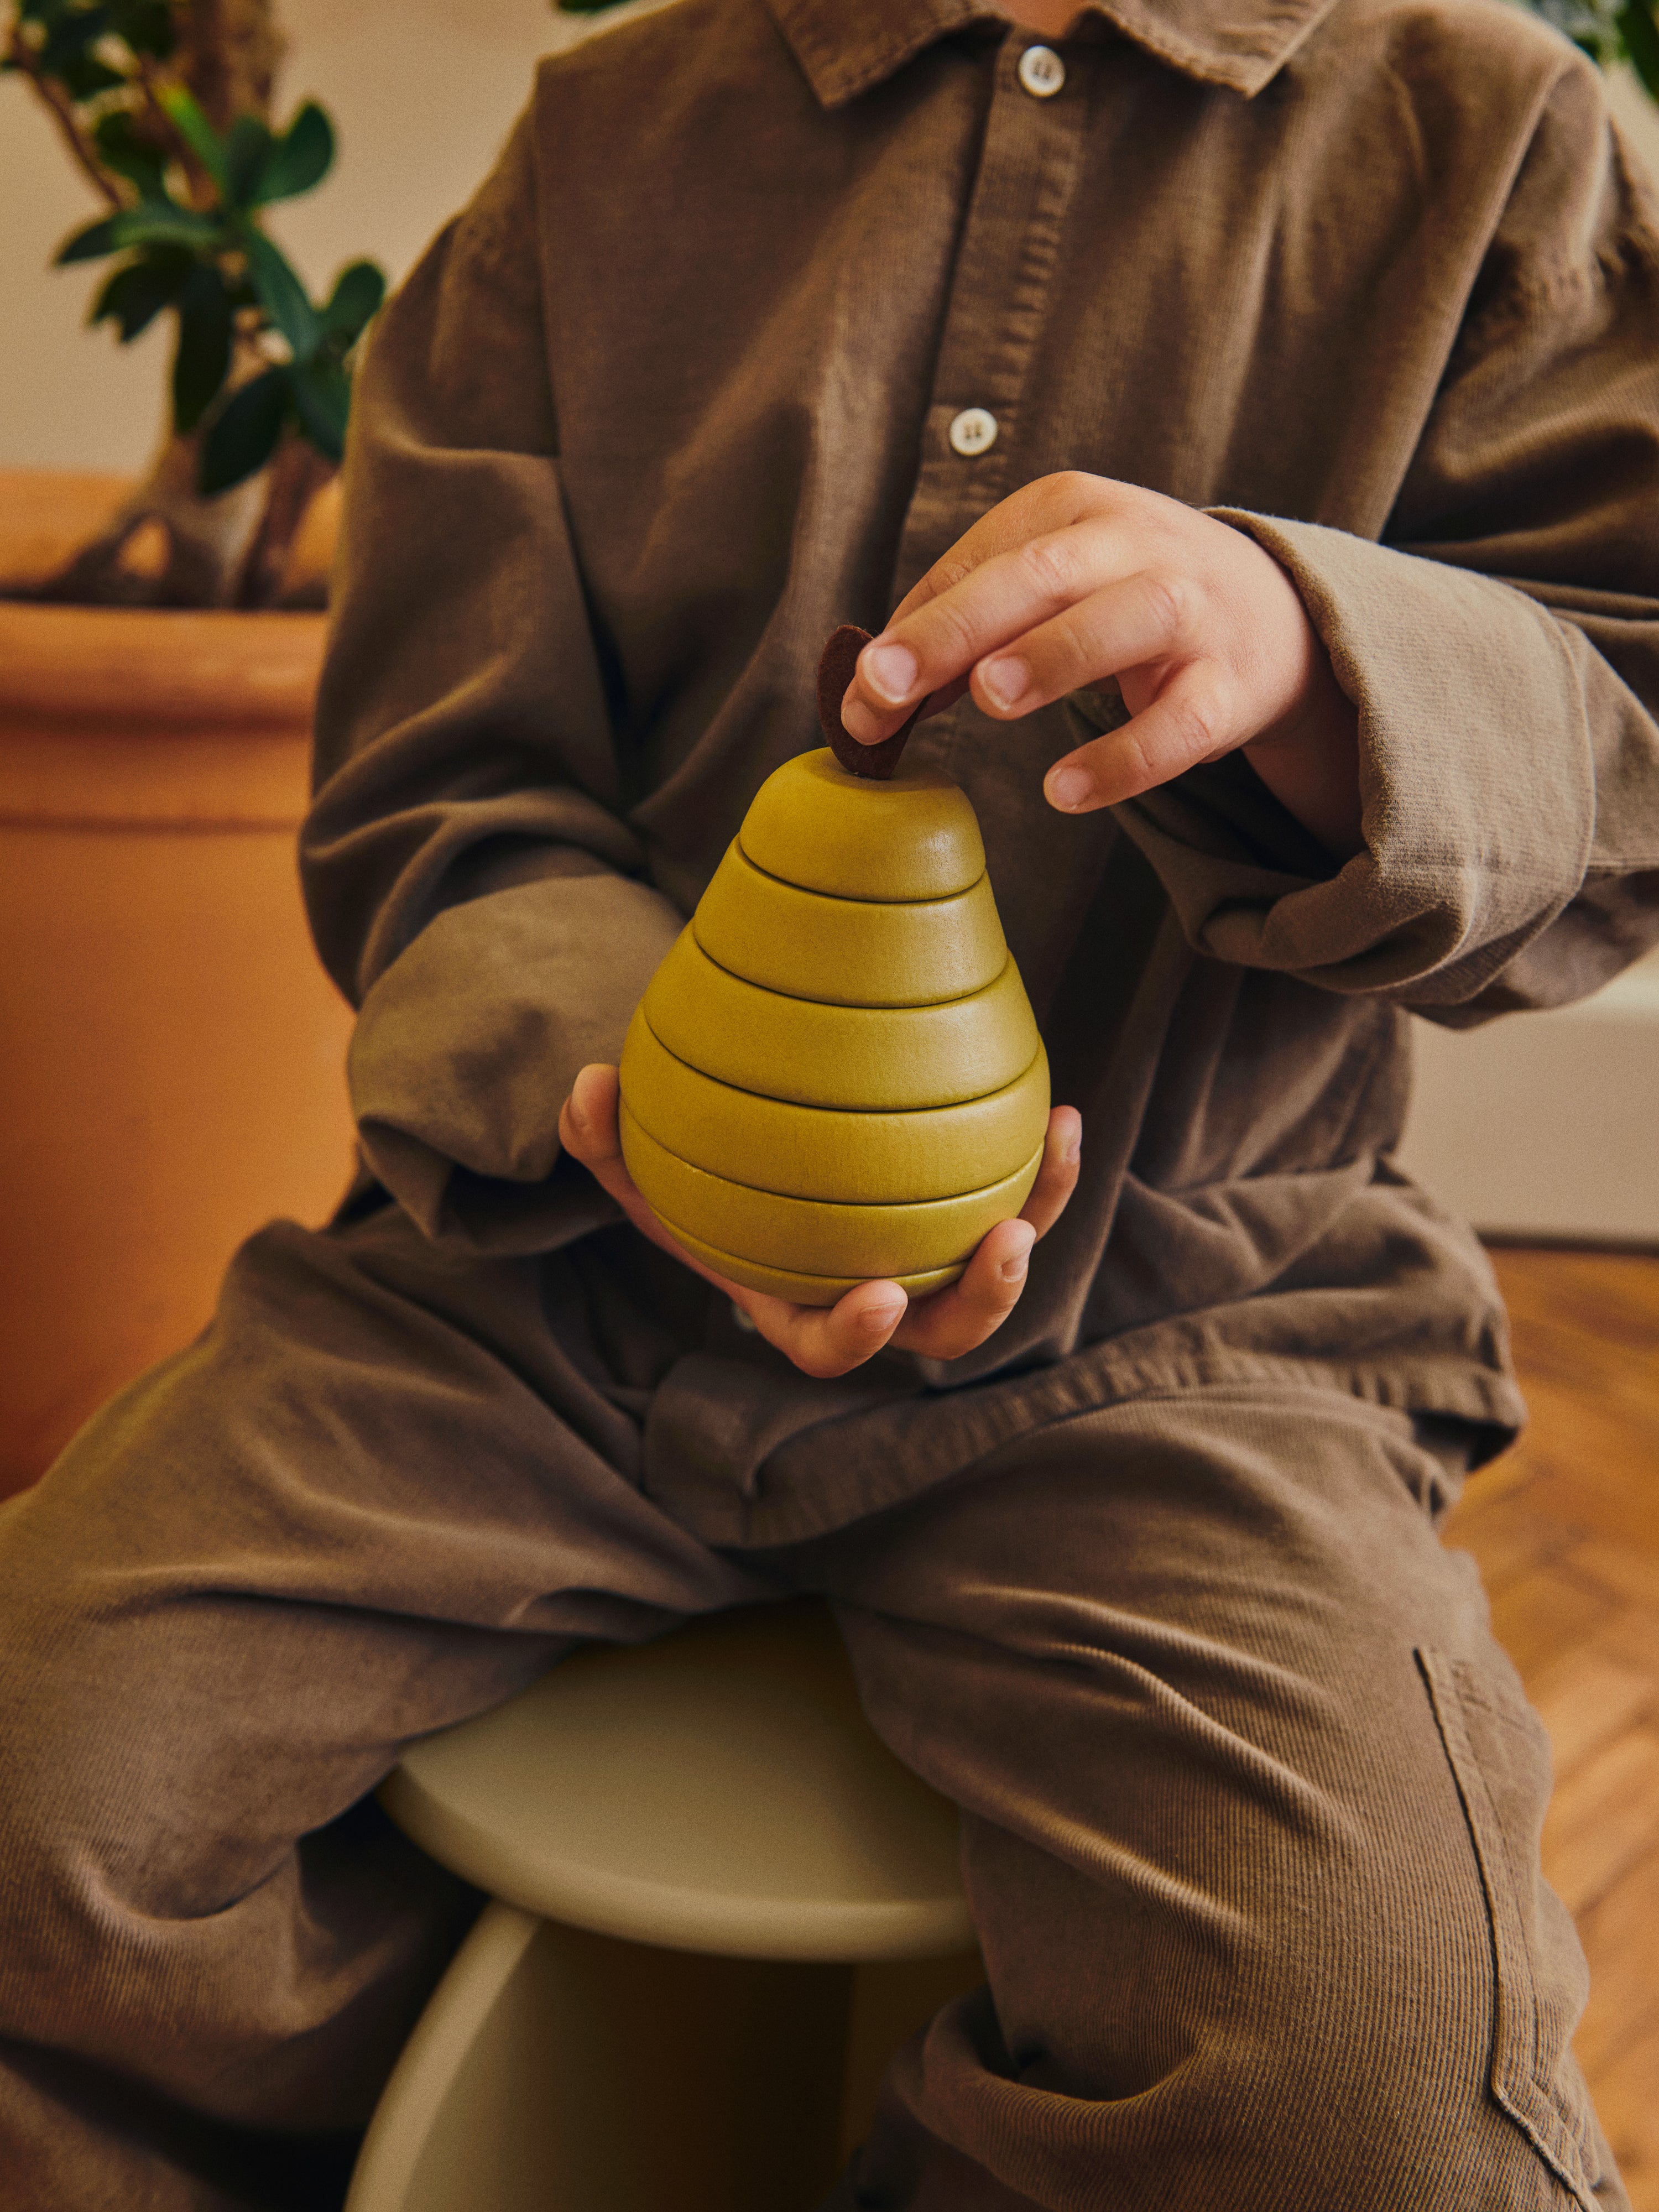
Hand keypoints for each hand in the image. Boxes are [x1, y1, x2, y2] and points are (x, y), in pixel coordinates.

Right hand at [558, 1064, 1081, 1379]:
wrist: (750, 1152)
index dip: (854, 1336)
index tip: (877, 1295)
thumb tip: (587, 1089)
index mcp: (793, 1304)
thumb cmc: (692, 1173)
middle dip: (981, 1304)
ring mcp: (925, 1258)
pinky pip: (1015, 1201)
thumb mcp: (636, 1161)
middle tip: (1002, 1244)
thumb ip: (604, 1139)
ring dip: (1036, 1219)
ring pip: (995, 1274)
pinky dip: (1042, 1168)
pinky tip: (1058, 1109)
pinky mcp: (963, 1211)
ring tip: (1054, 1144)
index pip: (823, 1350)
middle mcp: (871, 1296)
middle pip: (939, 1335)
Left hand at [840, 472, 1362, 855]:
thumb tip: (867, 695)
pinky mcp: (1232, 685)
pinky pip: (1180, 724)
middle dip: (957, 629)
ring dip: (1052, 656)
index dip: (914, 626)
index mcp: (1073, 509)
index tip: (860, 690)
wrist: (1272, 611)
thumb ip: (963, 628)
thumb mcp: (1048, 583)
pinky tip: (1065, 790)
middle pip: (1039, 576)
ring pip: (1123, 620)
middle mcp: (1135, 544)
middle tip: (886, 682)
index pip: (982, 562)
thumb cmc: (1122, 596)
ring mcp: (1192, 610)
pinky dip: (1125, 757)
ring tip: (989, 699)